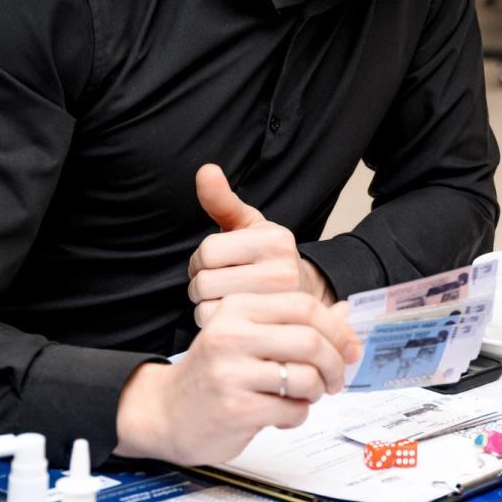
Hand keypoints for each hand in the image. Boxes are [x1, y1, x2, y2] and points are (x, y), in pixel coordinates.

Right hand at [115, 291, 361, 464]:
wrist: (165, 411)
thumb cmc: (217, 373)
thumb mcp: (249, 336)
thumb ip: (295, 323)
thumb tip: (348, 312)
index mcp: (238, 308)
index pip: (304, 306)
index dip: (337, 330)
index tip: (350, 349)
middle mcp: (232, 335)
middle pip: (310, 341)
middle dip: (335, 365)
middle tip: (335, 380)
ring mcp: (231, 372)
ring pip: (305, 377)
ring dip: (315, 392)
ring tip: (302, 397)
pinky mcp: (235, 408)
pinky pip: (291, 409)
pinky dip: (296, 415)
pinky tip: (280, 414)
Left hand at [189, 164, 329, 326]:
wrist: (300, 294)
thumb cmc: (266, 257)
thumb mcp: (247, 225)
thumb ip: (222, 201)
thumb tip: (205, 170)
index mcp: (274, 240)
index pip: (208, 250)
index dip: (201, 258)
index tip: (214, 262)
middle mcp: (282, 271)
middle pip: (205, 281)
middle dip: (201, 283)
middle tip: (217, 283)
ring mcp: (276, 305)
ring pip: (208, 306)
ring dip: (205, 304)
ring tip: (223, 298)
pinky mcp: (267, 331)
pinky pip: (217, 326)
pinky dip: (213, 323)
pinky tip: (228, 316)